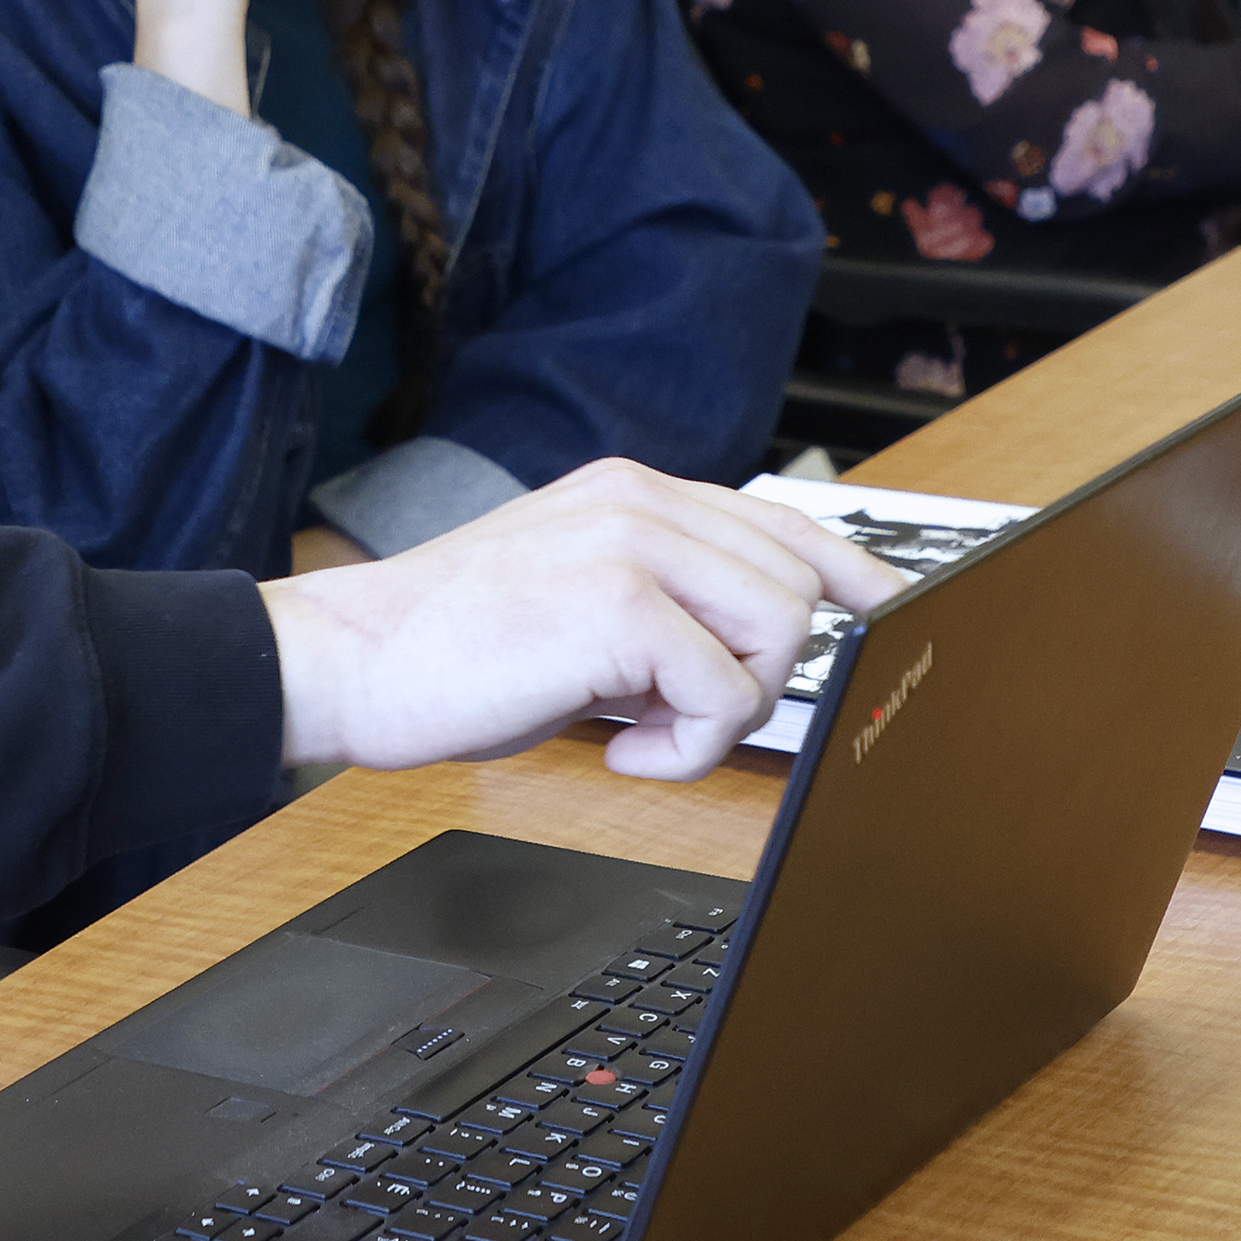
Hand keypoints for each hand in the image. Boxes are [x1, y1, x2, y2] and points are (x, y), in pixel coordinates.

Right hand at [262, 462, 905, 785]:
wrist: (349, 660)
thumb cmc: (447, 648)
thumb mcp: (571, 602)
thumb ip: (655, 599)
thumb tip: (739, 655)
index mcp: (632, 492)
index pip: (781, 521)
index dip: (852, 572)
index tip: (891, 613)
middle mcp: (642, 501)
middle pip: (797, 584)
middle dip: (760, 670)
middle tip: (679, 716)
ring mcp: (633, 543)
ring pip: (779, 632)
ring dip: (726, 706)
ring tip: (643, 727)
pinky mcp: (621, 604)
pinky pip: (726, 694)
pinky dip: (687, 748)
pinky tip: (622, 747)